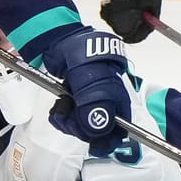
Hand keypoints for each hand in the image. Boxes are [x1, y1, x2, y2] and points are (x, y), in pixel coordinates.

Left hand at [41, 28, 132, 142]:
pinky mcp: (78, 102)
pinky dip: (63, 116)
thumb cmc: (82, 56)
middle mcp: (109, 104)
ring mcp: (92, 103)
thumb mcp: (90, 81)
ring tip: (62, 107)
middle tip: (69, 118)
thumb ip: (94, 106)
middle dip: (81, 128)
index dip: (106, 138)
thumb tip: (97, 131)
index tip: (90, 139)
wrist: (60, 42)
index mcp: (120, 99)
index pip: (121, 130)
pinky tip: (60, 106)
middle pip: (100, 131)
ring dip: (69, 122)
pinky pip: (72, 119)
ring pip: (84, 126)